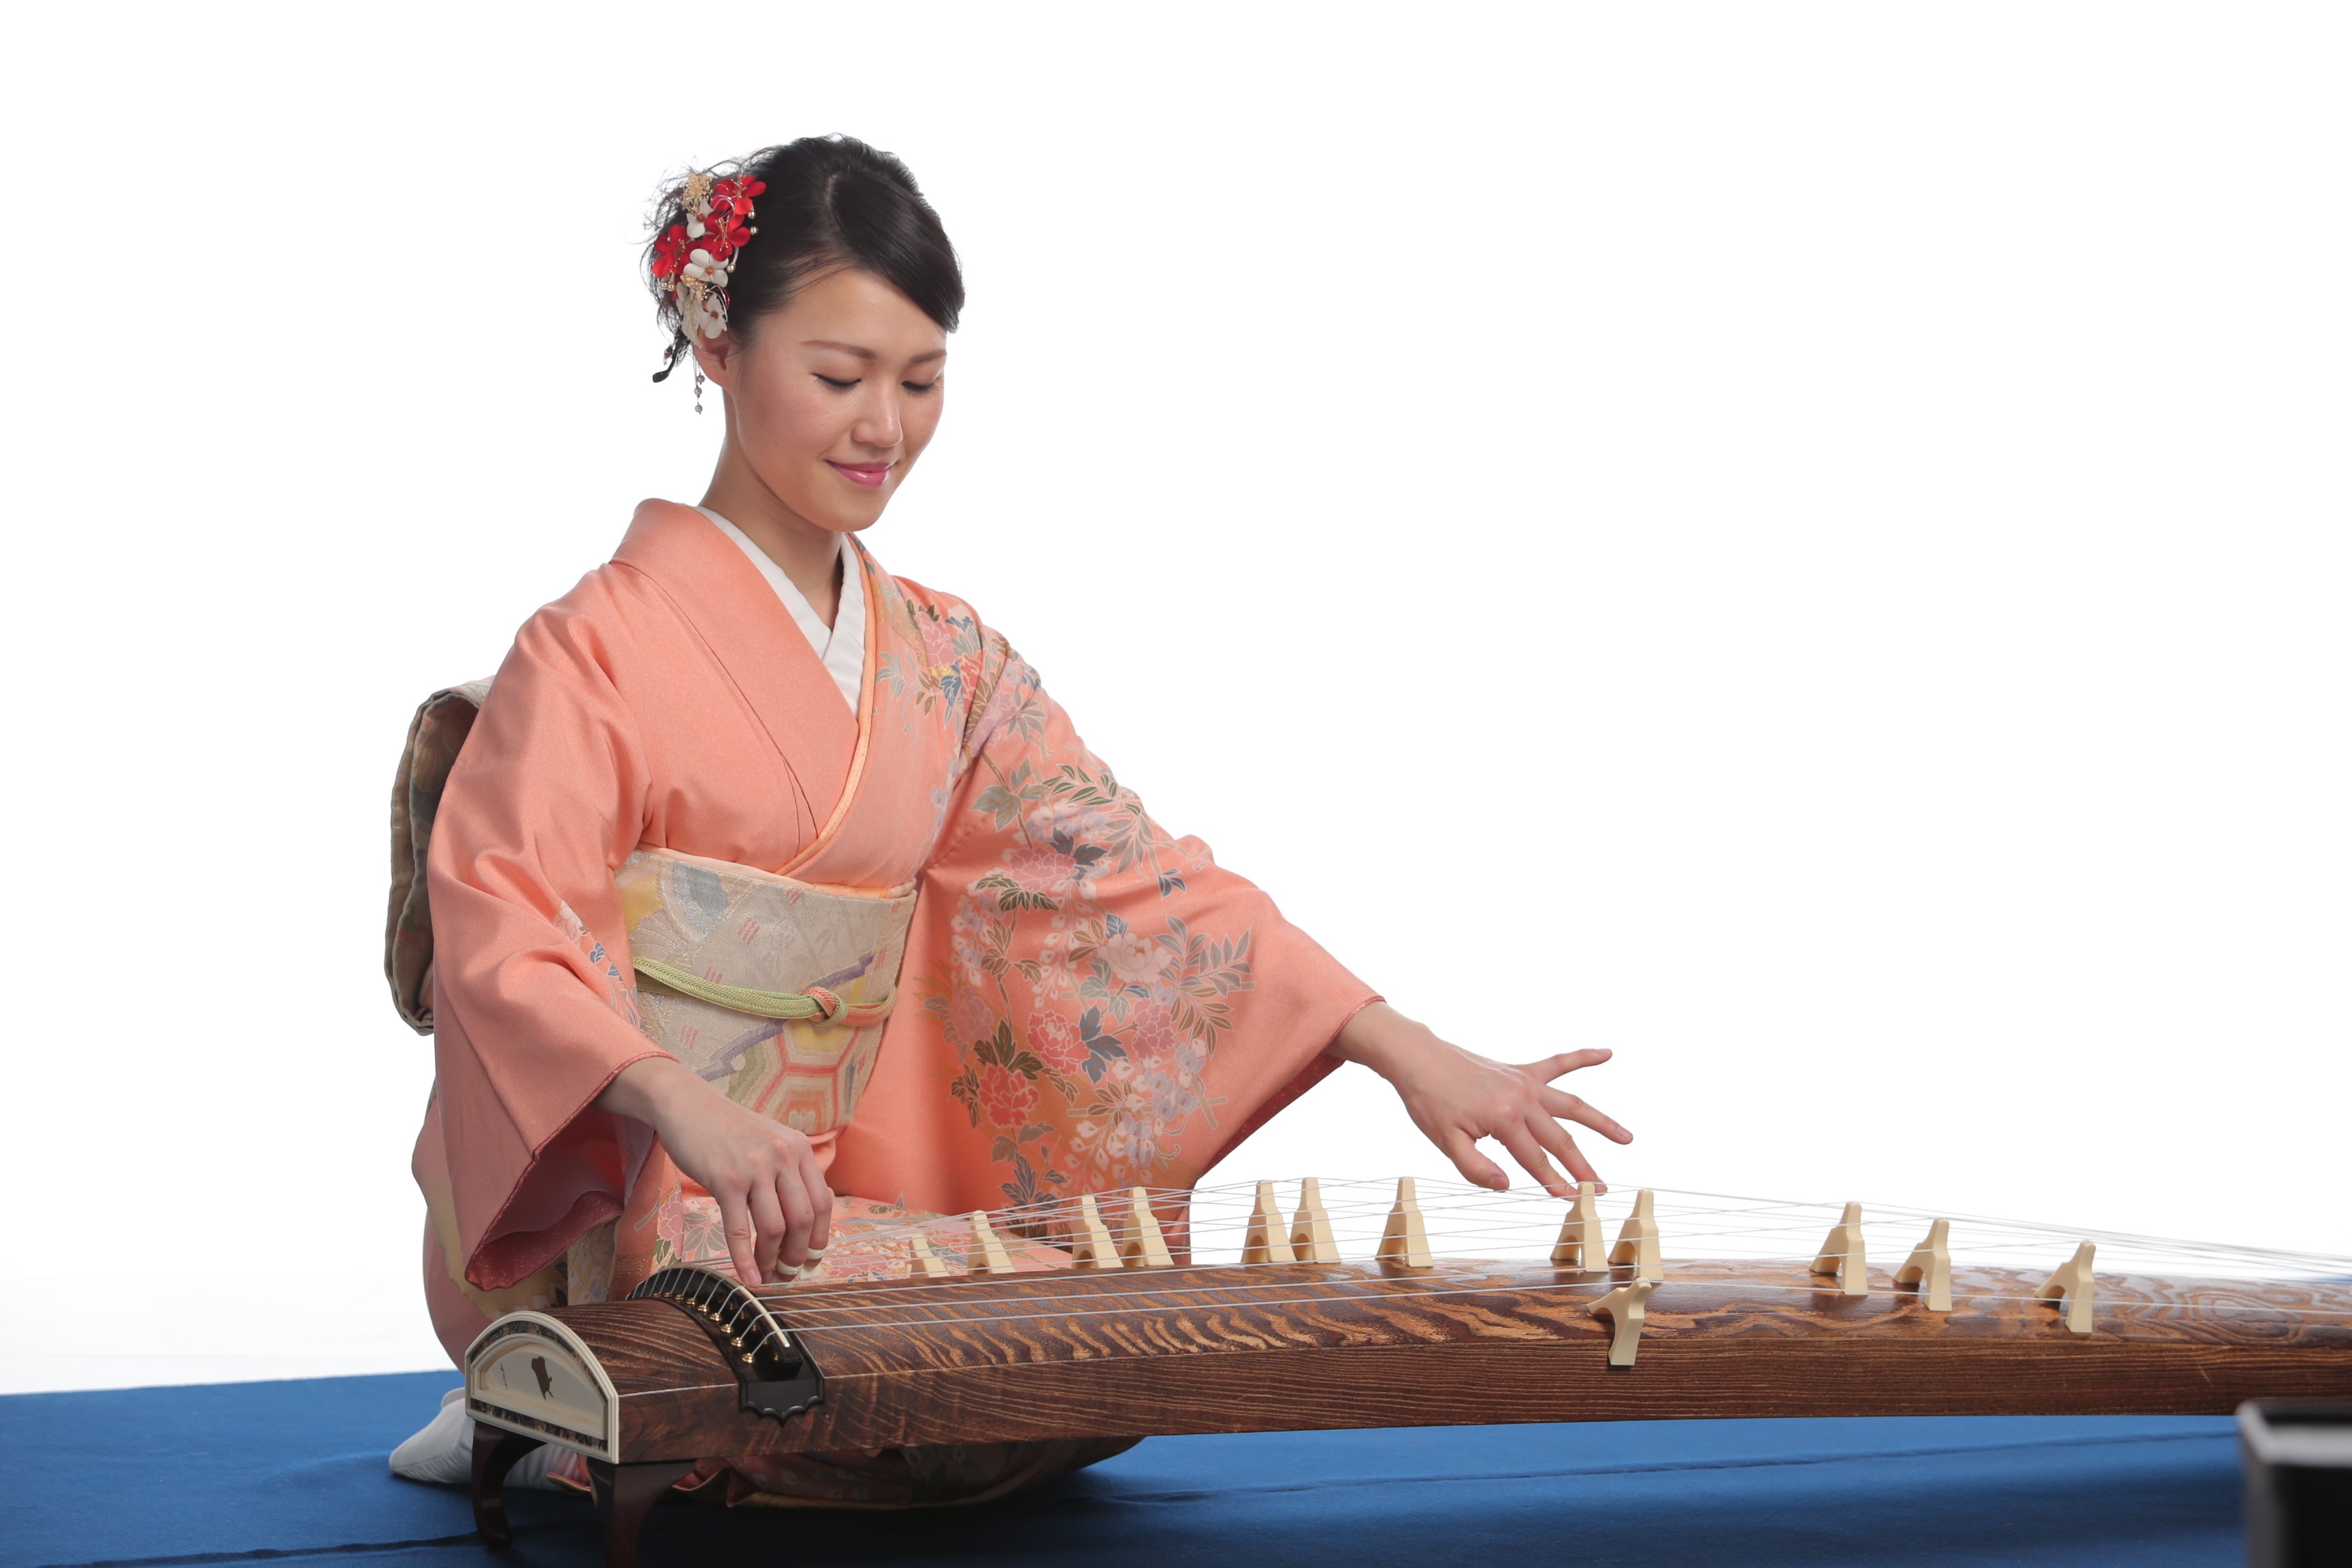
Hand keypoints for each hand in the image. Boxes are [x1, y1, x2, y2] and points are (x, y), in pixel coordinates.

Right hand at [596, 1056, 832, 1284]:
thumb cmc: (728, 1128)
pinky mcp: (725, 1180)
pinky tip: (747, 1276)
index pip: (823, 1202)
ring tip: (769, 1276)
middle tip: (789, 1274)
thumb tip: (803, 1217)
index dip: (821, 1237)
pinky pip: (739, 1229)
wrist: (686, 1104)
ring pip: (775, 1228)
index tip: (813, 1259)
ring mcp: (755, 1168)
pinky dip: (745, 1258)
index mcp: (799, 1148)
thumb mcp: (770, 1141)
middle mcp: (783, 1156)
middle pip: (803, 1219)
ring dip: (773, 1260)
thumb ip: (788, 1170)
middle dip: (799, 1254)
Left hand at [1328, 1002, 1631, 1195]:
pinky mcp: (1521, 1070)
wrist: (1417, 1058)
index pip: (1536, 1159)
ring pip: (1572, 1104)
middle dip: (1583, 1166)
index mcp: (1503, 1119)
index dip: (1554, 1182)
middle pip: (1560, 1138)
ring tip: (1627, 1138)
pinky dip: (1583, 1057)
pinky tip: (1607, 1053)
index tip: (1572, 1201)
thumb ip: (1475, 1168)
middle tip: (1603, 1189)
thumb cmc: (1428, 1101)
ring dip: (1601, 1121)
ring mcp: (1525, 1082)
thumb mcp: (1445, 1141)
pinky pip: (1558, 1063)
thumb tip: (1507, 1186)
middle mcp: (1522, 1098)